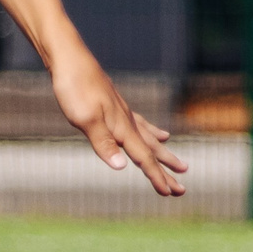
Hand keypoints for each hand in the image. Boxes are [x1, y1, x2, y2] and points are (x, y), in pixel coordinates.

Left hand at [50, 51, 188, 195]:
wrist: (70, 58)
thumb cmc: (74, 88)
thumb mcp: (85, 119)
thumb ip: (104, 143)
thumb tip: (122, 167)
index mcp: (122, 128)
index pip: (143, 158)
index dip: (156, 177)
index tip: (171, 193)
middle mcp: (127, 122)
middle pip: (152, 151)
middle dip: (166, 171)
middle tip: (183, 190)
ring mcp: (122, 112)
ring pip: (150, 138)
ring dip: (164, 153)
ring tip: (180, 164)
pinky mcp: (115, 105)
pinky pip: (141, 124)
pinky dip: (152, 132)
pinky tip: (158, 133)